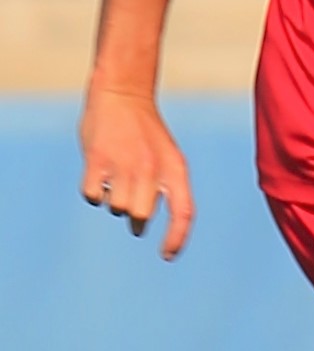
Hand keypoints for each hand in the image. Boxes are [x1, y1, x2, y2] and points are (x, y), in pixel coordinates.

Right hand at [80, 86, 194, 257]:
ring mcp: (124, 164)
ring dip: (112, 199)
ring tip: (115, 174)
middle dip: (133, 215)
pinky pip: (92, 195)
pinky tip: (97, 172)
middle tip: (129, 195)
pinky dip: (92, 191)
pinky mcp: (97, 159)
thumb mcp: (166, 157)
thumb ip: (163, 188)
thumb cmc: (145, 133)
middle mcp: (153, 169)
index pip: (184, 213)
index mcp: (176, 169)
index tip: (167, 255)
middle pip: (141, 216)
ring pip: (115, 207)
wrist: (123, 94)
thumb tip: (140, 226)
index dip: (178, 238)